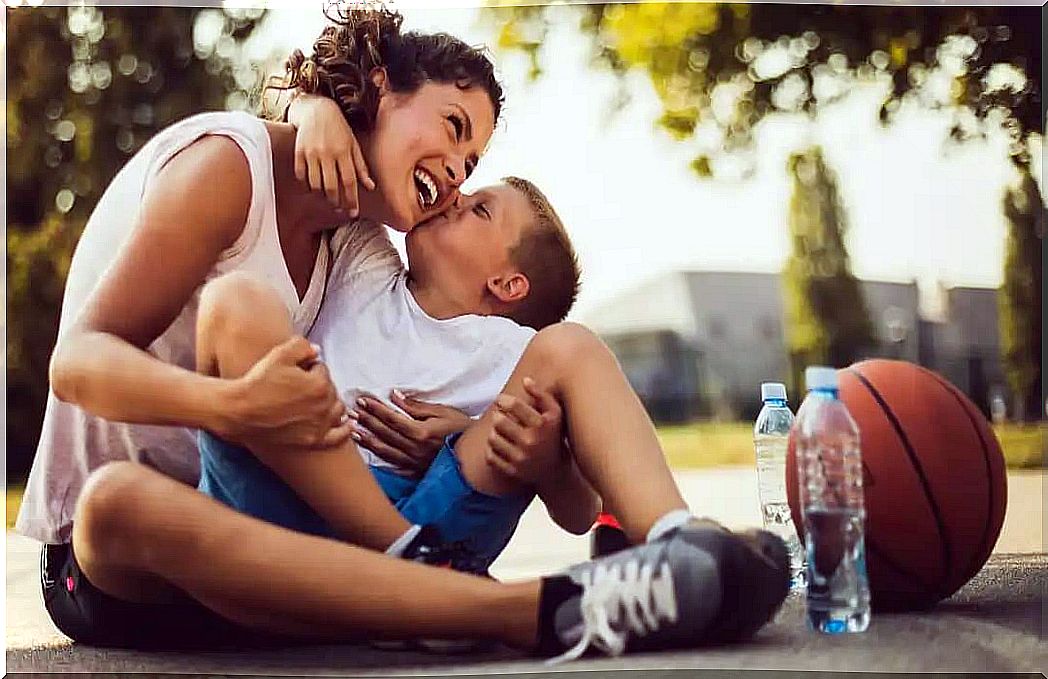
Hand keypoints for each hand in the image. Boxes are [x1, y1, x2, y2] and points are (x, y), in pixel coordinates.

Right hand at [216, 337, 351, 449]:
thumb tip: (317, 351)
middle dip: (318, 384)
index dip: (307, 367)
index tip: (293, 371)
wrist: (239, 412)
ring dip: (331, 403)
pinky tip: (347, 424)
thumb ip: (303, 346)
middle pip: (330, 389)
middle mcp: (325, 406)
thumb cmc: (258, 382)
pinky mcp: (313, 440)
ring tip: (317, 401)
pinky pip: (338, 436)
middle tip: (298, 386)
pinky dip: (344, 429)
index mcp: (321, 384)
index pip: (322, 369)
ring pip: (337, 410)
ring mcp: (320, 425)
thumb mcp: (279, 354)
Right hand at [288, 94, 375, 214]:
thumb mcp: (353, 145)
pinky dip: (306, 185)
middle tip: (339, 208)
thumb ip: (361, 167)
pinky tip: (312, 188)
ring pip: (315, 183)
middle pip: (331, 186)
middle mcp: (327, 152)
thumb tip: (370, 187)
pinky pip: (301, 175)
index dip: (352, 199)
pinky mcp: (298, 151)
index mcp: (344, 151)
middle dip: (336, 201)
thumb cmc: (339, 129)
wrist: (317, 109)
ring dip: (321, 196)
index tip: (354, 212)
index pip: (349, 181)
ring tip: (327, 198)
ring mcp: (311, 152)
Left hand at [350, 390, 471, 472]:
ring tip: (353, 430)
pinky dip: (379, 458)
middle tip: (352, 411)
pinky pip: (393, 466)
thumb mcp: (443, 412)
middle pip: (385, 433)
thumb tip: (395, 396)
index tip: (363, 400)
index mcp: (421, 433)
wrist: (476, 455)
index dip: (376, 409)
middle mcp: (414, 449)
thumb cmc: (462, 429)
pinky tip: (369, 452)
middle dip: (367, 421)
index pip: (392, 419)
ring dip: (367, 439)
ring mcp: (414, 463)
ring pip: (385, 450)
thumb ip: (416, 407)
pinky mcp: (416, 472)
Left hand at [485, 378, 565, 485]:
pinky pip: (490, 456)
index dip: (503, 400)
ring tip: (501, 431)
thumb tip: (525, 380)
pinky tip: (501, 446)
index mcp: (541, 424)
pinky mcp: (512, 471)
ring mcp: (521, 458)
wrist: (556, 471)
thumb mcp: (555, 413)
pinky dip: (492, 450)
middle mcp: (531, 442)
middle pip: (498, 421)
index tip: (501, 400)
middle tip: (501, 416)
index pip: (513, 405)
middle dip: (498, 416)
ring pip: (492, 438)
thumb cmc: (553, 436)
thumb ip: (541, 394)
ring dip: (494, 433)